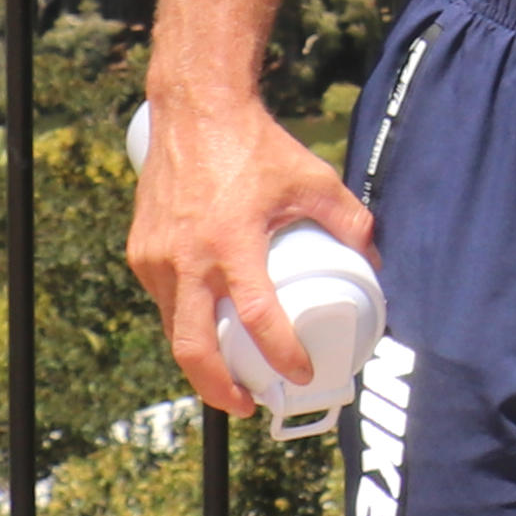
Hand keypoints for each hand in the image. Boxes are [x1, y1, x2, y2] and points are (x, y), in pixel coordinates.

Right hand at [127, 90, 374, 413]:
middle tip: (248, 405)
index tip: (300, 373)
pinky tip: (206, 326)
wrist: (194, 110)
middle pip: (194, 349)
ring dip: (200, 360)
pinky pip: (163, 301)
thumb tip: (374, 261)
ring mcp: (157, 257)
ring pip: (174, 329)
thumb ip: (350, 221)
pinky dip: (184, 322)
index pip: (256, 317)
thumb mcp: (315, 180)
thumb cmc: (255, 145)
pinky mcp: (141, 251)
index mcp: (232, 243)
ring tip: (229, 376)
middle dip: (220, 389)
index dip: (280, 353)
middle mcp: (188, 257)